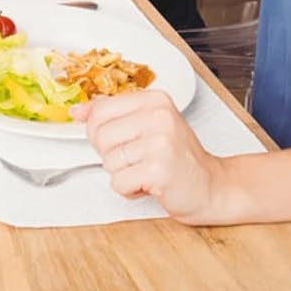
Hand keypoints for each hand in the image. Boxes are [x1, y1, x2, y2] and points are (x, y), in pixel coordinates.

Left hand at [74, 89, 229, 221]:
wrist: (214, 187)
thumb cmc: (179, 158)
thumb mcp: (147, 125)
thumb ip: (112, 114)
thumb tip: (76, 111)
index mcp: (153, 100)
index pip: (99, 109)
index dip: (100, 131)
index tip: (121, 140)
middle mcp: (158, 116)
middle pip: (98, 134)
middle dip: (111, 154)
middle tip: (138, 159)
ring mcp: (160, 143)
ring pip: (107, 160)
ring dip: (122, 174)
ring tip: (146, 171)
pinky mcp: (159, 170)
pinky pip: (118, 182)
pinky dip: (129, 190)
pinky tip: (150, 184)